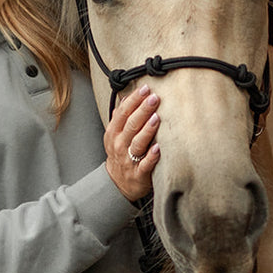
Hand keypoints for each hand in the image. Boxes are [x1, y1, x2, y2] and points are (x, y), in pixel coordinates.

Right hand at [105, 84, 159, 202]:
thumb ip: (120, 116)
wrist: (117, 183)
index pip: (122, 113)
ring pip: (137, 143)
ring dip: (147, 130)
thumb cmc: (120, 154)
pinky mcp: (138, 173)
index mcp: (113, 133)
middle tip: (154, 97)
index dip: (133, 100)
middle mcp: (119, 145)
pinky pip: (145, 164)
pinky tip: (159, 148)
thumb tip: (126, 96)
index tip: (145, 88)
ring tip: (156, 118)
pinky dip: (151, 156)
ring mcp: (128, 159)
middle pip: (131, 125)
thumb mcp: (115, 134)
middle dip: (142, 110)